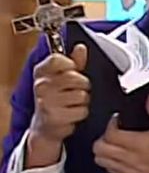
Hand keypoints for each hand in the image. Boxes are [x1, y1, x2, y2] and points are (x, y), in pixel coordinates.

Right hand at [27, 44, 89, 167]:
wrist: (45, 124)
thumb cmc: (56, 96)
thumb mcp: (63, 76)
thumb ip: (75, 61)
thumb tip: (81, 47)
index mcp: (41, 71)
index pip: (57, 59)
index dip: (71, 64)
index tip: (73, 69)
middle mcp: (41, 85)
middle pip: (75, 77)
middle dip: (83, 84)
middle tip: (76, 90)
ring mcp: (46, 101)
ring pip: (81, 95)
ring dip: (83, 100)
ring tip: (73, 103)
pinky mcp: (54, 117)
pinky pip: (82, 110)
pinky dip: (81, 113)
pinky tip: (71, 113)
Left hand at [93, 93, 148, 172]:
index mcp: (139, 143)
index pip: (110, 134)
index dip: (111, 124)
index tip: (118, 119)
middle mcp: (131, 158)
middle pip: (100, 149)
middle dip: (103, 137)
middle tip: (113, 131)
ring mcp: (130, 170)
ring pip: (102, 161)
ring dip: (105, 151)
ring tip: (115, 143)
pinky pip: (112, 171)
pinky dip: (111, 163)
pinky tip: (122, 156)